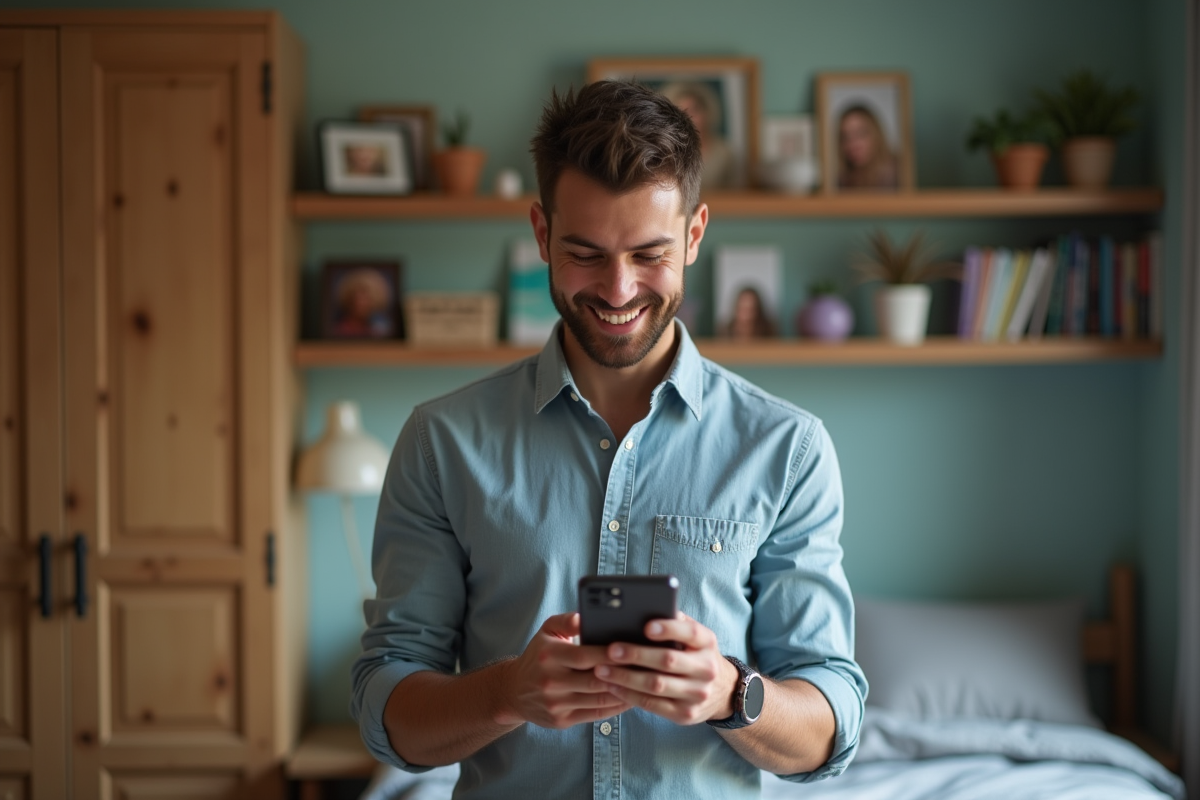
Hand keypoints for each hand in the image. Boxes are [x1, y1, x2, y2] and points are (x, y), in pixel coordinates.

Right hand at [494, 612, 632, 728]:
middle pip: (595, 679)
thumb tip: (585, 616)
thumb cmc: (538, 655)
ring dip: (625, 692)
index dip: (611, 653)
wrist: (514, 691)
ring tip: (645, 682)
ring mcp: (556, 704)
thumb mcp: (546, 632)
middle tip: (648, 667)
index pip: (585, 655)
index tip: (633, 648)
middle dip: (623, 673)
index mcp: (549, 656)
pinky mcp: (562, 721)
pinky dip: (616, 707)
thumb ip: (566, 620)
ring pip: (599, 699)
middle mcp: (551, 681)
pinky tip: (631, 697)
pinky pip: (596, 714)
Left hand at [592, 612, 737, 725]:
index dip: (668, 629)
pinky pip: (652, 705)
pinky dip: (629, 695)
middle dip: (636, 654)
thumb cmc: (694, 655)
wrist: (722, 691)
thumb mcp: (693, 637)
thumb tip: (640, 610)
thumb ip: (673, 623)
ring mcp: (697, 694)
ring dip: (626, 677)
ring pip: (657, 685)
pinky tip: (612, 686)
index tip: (646, 626)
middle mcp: (706, 668)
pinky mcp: (685, 714)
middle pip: (668, 660)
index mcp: (707, 643)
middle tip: (611, 650)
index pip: (690, 632)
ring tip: (602, 670)